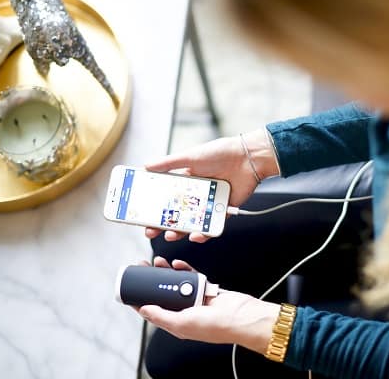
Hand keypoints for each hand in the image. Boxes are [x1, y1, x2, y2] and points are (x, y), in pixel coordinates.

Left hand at [135, 257, 278, 353]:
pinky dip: (184, 269)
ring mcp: (196, 299)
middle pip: (163, 293)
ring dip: (166, 272)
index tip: (131, 290)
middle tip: (143, 268)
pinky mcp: (206, 288)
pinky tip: (177, 264)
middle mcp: (185, 311)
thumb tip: (144, 309)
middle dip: (152, 281)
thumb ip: (162, 315)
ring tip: (158, 263)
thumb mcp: (183, 323)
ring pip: (175, 282)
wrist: (241, 316)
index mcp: (177, 323)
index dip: (141, 301)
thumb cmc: (216, 326)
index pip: (153, 311)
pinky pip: (191, 275)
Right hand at [144, 129, 278, 242]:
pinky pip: (211, 226)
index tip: (139, 215)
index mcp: (186, 182)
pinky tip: (196, 235)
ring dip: (179, 231)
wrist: (248, 158)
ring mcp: (209, 204)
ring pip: (191, 223)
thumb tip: (145, 166)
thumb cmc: (221, 153)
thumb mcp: (190, 156)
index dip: (153, 207)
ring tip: (170, 234)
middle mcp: (197, 195)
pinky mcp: (223, 212)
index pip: (165, 198)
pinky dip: (203, 233)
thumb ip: (169, 163)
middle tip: (150, 231)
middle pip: (175, 213)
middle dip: (162, 224)